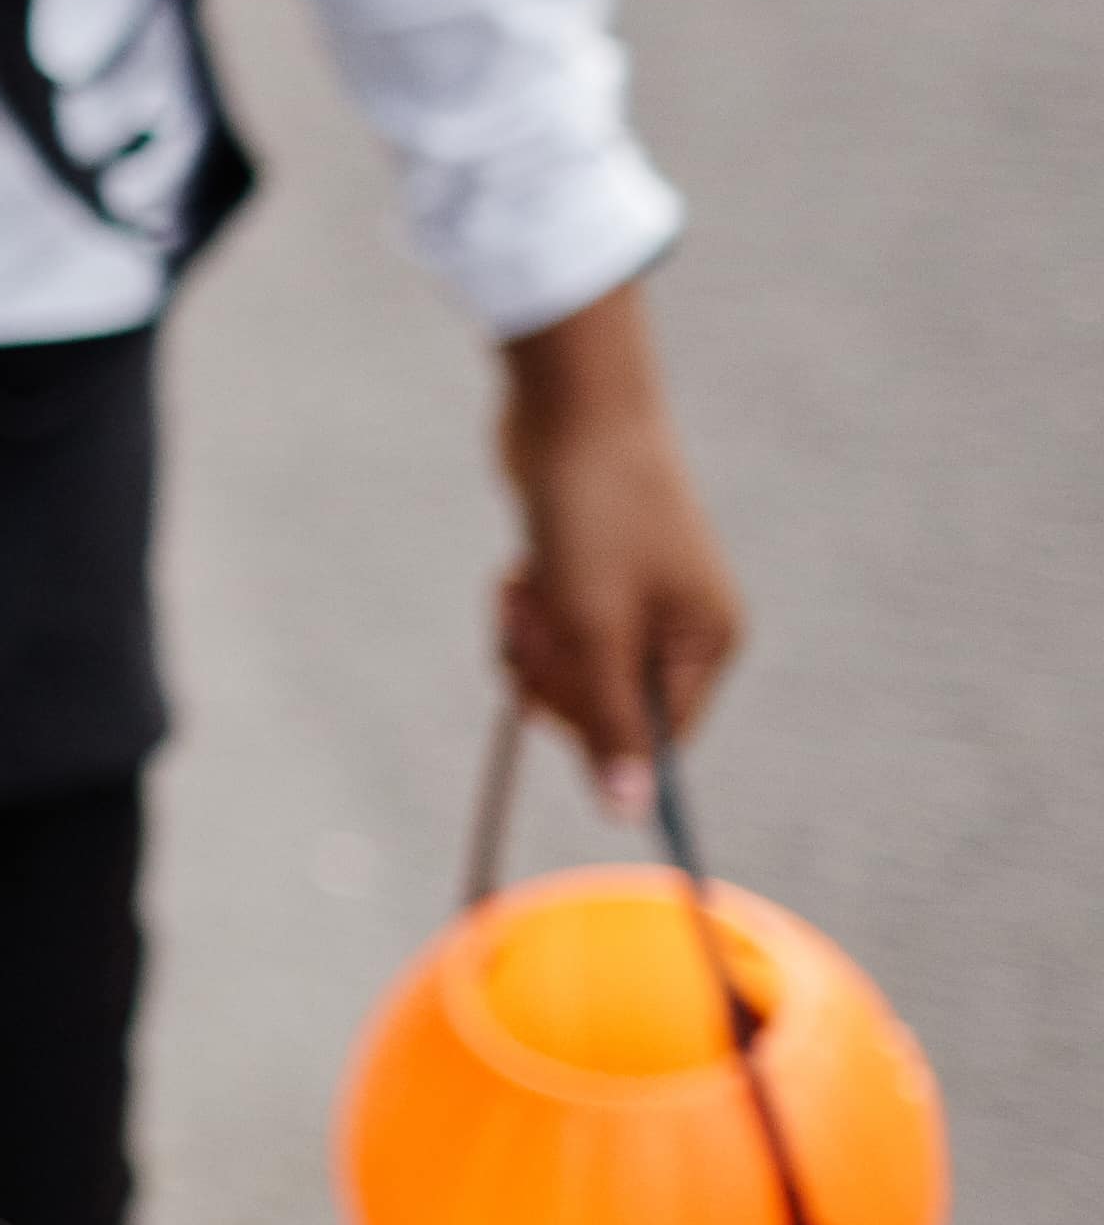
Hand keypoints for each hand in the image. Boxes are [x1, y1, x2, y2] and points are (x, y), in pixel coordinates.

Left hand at [496, 283, 744, 813]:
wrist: (567, 411)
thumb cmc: (593, 515)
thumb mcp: (595, 626)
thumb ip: (609, 721)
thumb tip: (628, 813)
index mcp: (706, 642)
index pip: (656, 739)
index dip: (593, 732)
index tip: (552, 691)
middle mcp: (680, 627)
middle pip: (600, 710)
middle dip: (553, 676)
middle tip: (540, 626)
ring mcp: (632, 602)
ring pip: (562, 671)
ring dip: (531, 642)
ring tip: (527, 591)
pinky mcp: (587, 580)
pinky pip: (547, 632)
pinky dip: (525, 612)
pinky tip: (518, 575)